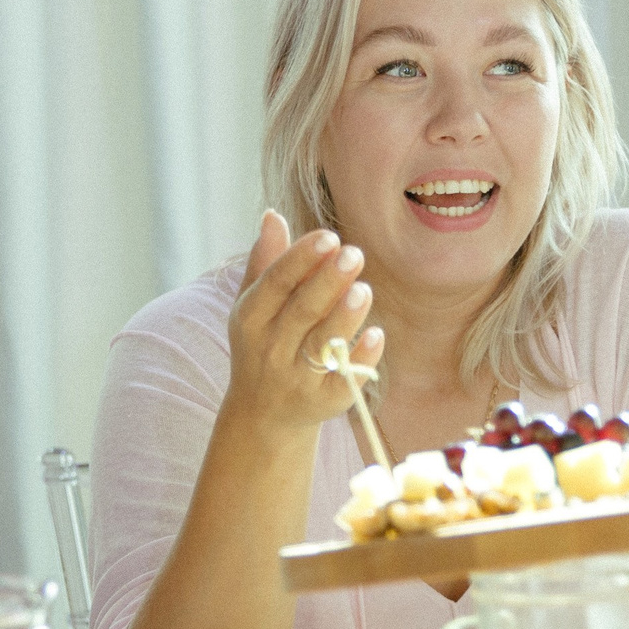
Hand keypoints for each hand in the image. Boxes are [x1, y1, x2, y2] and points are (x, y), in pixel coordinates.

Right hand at [220, 210, 382, 446]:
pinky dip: (361, 359)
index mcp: (251, 318)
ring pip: (322, 344)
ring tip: (364, 289)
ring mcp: (296, 378)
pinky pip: (343, 381)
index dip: (301, 258)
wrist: (262, 413)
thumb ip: (265, 262)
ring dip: (344, 317)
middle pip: (302, 310)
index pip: (276, 282)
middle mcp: (271, 349)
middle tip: (355, 254)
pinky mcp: (323, 403)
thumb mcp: (254, 305)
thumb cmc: (262, 343)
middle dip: (328, 281)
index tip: (329, 237)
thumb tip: (273, 215)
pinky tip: (378, 334)